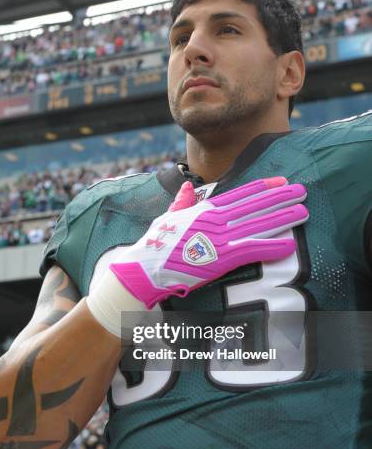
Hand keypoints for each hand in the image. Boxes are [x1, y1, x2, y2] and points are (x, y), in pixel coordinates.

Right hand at [86, 177, 307, 333]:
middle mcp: (214, 219)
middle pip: (254, 205)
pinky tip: (289, 245)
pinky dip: (272, 247)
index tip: (280, 181)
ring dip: (283, 218)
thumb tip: (188, 187)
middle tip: (302, 190)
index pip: (239, 194)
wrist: (145, 267)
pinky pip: (252, 249)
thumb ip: (181, 203)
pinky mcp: (221, 258)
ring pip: (258, 224)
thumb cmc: (154, 245)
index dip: (262, 187)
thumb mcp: (167, 218)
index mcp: (204, 209)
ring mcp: (219, 237)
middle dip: (280, 198)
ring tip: (303, 211)